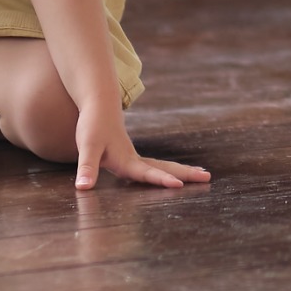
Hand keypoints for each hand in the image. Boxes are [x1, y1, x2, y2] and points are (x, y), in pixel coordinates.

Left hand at [72, 102, 209, 190]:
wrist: (99, 103)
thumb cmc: (92, 125)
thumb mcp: (88, 147)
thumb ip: (87, 168)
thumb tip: (83, 188)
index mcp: (126, 160)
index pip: (147, 173)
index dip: (161, 180)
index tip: (178, 185)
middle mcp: (134, 160)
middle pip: (165, 167)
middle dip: (186, 173)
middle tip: (208, 177)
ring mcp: (135, 157)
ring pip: (163, 165)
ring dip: (181, 170)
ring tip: (202, 174)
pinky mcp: (132, 156)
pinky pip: (155, 166)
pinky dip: (169, 170)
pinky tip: (176, 174)